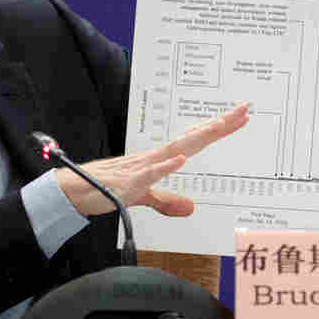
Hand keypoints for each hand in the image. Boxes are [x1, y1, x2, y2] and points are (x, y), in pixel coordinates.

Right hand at [54, 103, 249, 216]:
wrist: (74, 190)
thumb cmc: (107, 187)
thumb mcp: (143, 198)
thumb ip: (166, 201)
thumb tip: (191, 207)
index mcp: (160, 159)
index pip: (195, 141)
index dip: (217, 129)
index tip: (240, 117)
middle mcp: (154, 157)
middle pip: (192, 138)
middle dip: (218, 125)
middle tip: (243, 110)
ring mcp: (142, 167)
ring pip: (175, 149)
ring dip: (198, 138)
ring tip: (220, 126)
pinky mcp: (128, 183)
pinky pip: (149, 173)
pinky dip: (165, 166)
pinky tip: (179, 159)